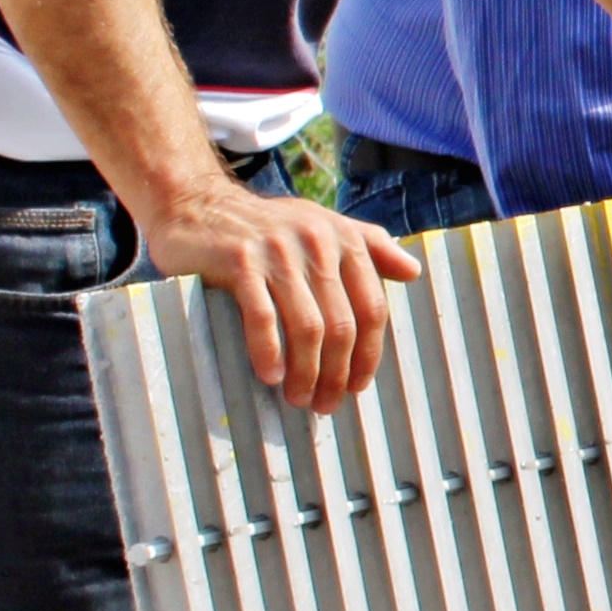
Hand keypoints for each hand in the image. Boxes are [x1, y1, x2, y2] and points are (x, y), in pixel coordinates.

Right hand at [143, 178, 420, 415]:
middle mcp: (317, 243)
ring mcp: (277, 251)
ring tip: (299, 398)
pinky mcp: (239, 260)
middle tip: (325, 405)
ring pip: (307, 327)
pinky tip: (271, 376)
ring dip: (306, 372)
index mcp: (344, 239)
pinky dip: (269, 351)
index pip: (372, 308)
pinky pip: (262, 316)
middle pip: (342, 325)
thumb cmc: (267, 227)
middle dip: (337, 373)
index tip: (357, 386)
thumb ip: (371, 247)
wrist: (197, 205)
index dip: (369, 354)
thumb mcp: (323, 227)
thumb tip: (414, 272)